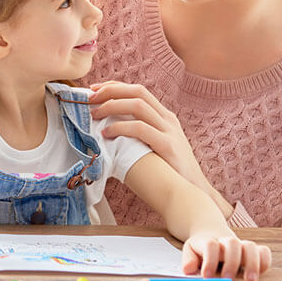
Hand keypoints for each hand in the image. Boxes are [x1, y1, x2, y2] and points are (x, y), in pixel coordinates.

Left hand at [88, 81, 232, 216]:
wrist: (192, 194)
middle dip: (110, 91)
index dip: (115, 86)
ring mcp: (169, 131)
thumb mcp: (152, 146)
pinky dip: (120, 127)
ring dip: (112, 106)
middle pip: (138, 92)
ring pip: (138, 105)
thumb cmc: (166, 171)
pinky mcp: (168, 146)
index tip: (94, 89)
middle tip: (89, 98)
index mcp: (164, 116)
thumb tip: (105, 128)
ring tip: (94, 114)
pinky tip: (106, 134)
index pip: (138, 90)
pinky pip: (140, 129)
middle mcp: (167, 119)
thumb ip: (136, 134)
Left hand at [182, 233, 271, 280]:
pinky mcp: (253, 251)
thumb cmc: (201, 248)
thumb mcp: (190, 251)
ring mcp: (241, 245)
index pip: (210, 245)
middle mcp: (227, 242)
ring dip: (252, 263)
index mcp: (209, 241)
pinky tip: (260, 272)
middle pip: (232, 243)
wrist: (211, 233)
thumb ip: (188, 260)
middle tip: (228, 280)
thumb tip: (188, 270)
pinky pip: (264, 251)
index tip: (206, 276)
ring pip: (250, 246)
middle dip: (231, 262)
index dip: (209, 260)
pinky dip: (265, 260)